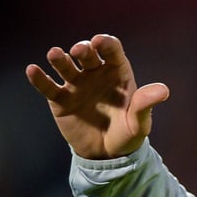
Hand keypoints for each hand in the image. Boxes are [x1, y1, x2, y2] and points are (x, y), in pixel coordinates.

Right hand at [26, 34, 168, 158]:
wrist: (108, 154)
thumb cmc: (128, 134)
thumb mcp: (139, 122)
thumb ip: (146, 104)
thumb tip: (163, 90)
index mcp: (117, 73)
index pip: (112, 51)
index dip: (106, 44)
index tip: (100, 42)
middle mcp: (96, 74)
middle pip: (87, 55)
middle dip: (83, 49)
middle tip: (80, 51)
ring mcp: (76, 84)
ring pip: (66, 66)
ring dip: (60, 59)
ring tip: (55, 54)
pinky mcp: (60, 99)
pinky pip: (48, 87)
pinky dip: (40, 79)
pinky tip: (33, 70)